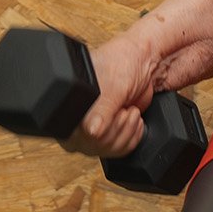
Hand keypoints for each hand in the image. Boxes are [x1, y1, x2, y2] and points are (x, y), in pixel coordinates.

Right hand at [61, 33, 156, 159]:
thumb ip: (102, 109)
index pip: (75, 136)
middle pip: (93, 146)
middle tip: (122, 108)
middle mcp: (77, 119)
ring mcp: (92, 127)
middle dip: (116, 127)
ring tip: (128, 110)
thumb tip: (90, 131)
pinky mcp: (108, 131)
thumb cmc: (122, 62)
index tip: (114, 112)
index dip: (99, 129)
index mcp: (69, 104)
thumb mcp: (112, 86)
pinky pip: (118, 150)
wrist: (143, 61)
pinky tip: (131, 119)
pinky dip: (132, 136)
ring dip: (126, 131)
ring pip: (107, 149)